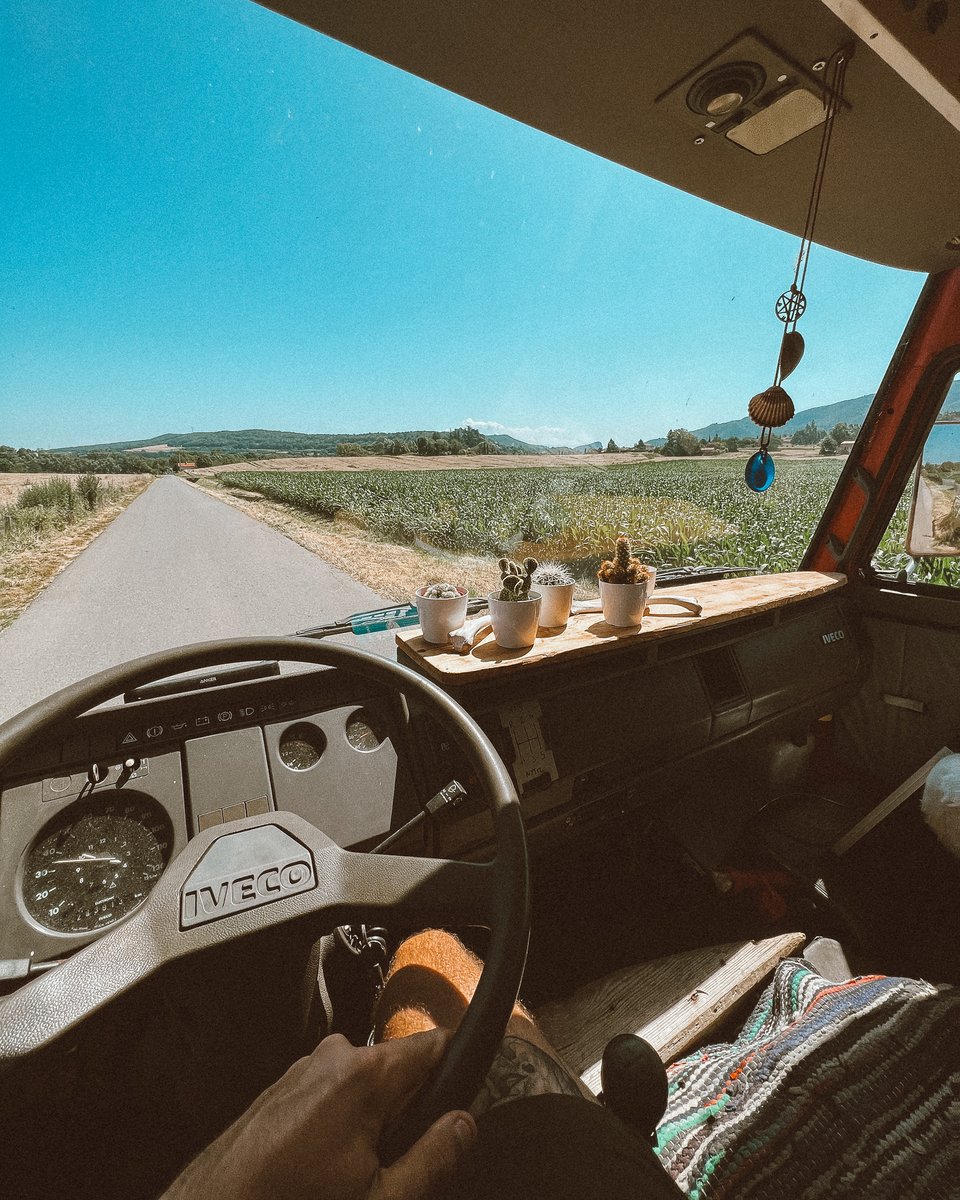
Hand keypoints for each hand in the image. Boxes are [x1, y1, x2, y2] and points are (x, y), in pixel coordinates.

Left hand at [163, 1028, 475, 1199]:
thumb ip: (432, 1159)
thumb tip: (464, 1127)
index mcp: (365, 1074)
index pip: (437, 1045)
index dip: (458, 1075)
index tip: (461, 1106)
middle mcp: (333, 1058)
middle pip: (400, 1071)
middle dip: (406, 1115)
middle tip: (389, 1169)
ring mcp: (301, 1072)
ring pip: (362, 1089)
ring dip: (368, 1126)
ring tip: (345, 1180)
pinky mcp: (279, 1092)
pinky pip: (328, 1099)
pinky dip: (334, 1130)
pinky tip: (316, 1176)